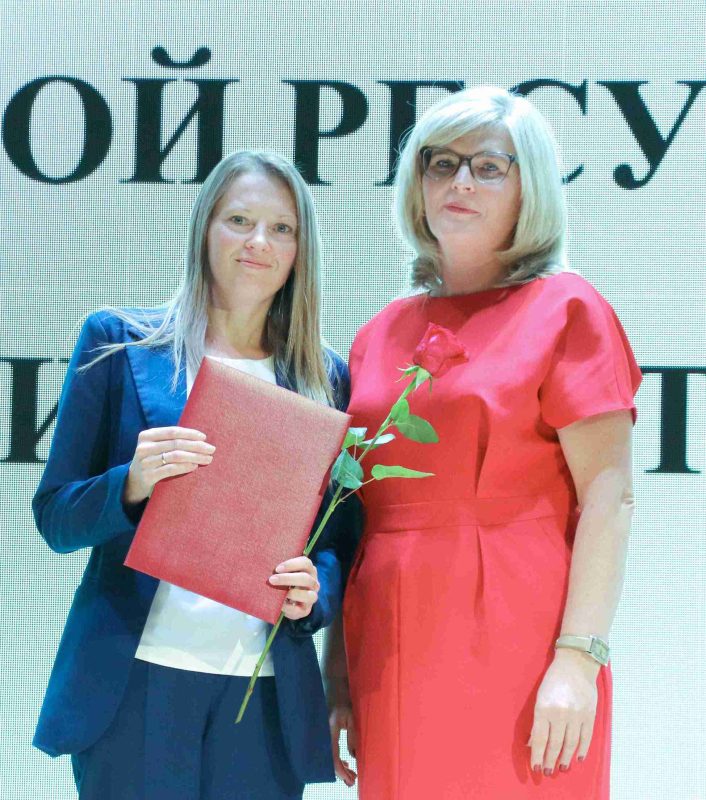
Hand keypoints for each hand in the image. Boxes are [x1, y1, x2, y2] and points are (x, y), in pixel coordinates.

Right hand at [124, 426, 214, 504]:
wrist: (135, 480)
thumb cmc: (153, 459)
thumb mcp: (157, 446)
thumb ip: (172, 440)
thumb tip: (201, 438)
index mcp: (147, 435)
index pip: (173, 431)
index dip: (190, 434)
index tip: (204, 438)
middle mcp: (144, 447)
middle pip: (176, 444)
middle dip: (197, 446)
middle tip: (211, 449)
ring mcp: (145, 462)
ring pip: (175, 456)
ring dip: (195, 457)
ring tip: (207, 459)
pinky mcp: (148, 476)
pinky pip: (171, 469)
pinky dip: (185, 467)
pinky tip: (195, 466)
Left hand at [268, 556, 319, 619]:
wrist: (288, 601)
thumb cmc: (284, 582)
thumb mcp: (284, 572)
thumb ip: (280, 569)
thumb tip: (265, 565)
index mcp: (309, 570)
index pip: (305, 563)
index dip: (291, 565)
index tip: (277, 569)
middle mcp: (313, 582)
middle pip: (306, 578)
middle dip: (287, 579)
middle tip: (272, 579)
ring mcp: (312, 596)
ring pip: (308, 595)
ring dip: (292, 594)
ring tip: (278, 594)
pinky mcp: (306, 610)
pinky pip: (300, 609)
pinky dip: (289, 607)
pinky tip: (280, 605)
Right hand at [329, 704, 357, 786]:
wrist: (332, 689)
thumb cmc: (344, 701)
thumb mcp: (351, 717)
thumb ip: (352, 736)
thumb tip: (353, 755)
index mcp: (330, 732)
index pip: (333, 758)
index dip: (341, 771)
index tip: (350, 778)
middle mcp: (323, 736)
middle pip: (330, 761)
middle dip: (341, 773)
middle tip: (353, 780)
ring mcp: (322, 736)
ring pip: (329, 758)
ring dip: (340, 767)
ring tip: (352, 774)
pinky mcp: (324, 735)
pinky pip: (329, 752)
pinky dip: (337, 759)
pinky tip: (346, 762)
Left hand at [528, 649, 599, 775]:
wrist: (576, 664)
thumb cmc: (553, 680)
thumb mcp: (540, 697)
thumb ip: (538, 721)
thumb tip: (533, 743)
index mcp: (544, 708)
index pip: (540, 738)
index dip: (537, 755)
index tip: (535, 767)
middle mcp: (561, 714)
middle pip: (555, 744)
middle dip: (550, 760)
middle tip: (547, 772)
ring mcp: (577, 715)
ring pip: (571, 744)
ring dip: (565, 758)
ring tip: (561, 768)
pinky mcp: (590, 715)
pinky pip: (586, 738)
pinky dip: (582, 750)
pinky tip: (577, 758)